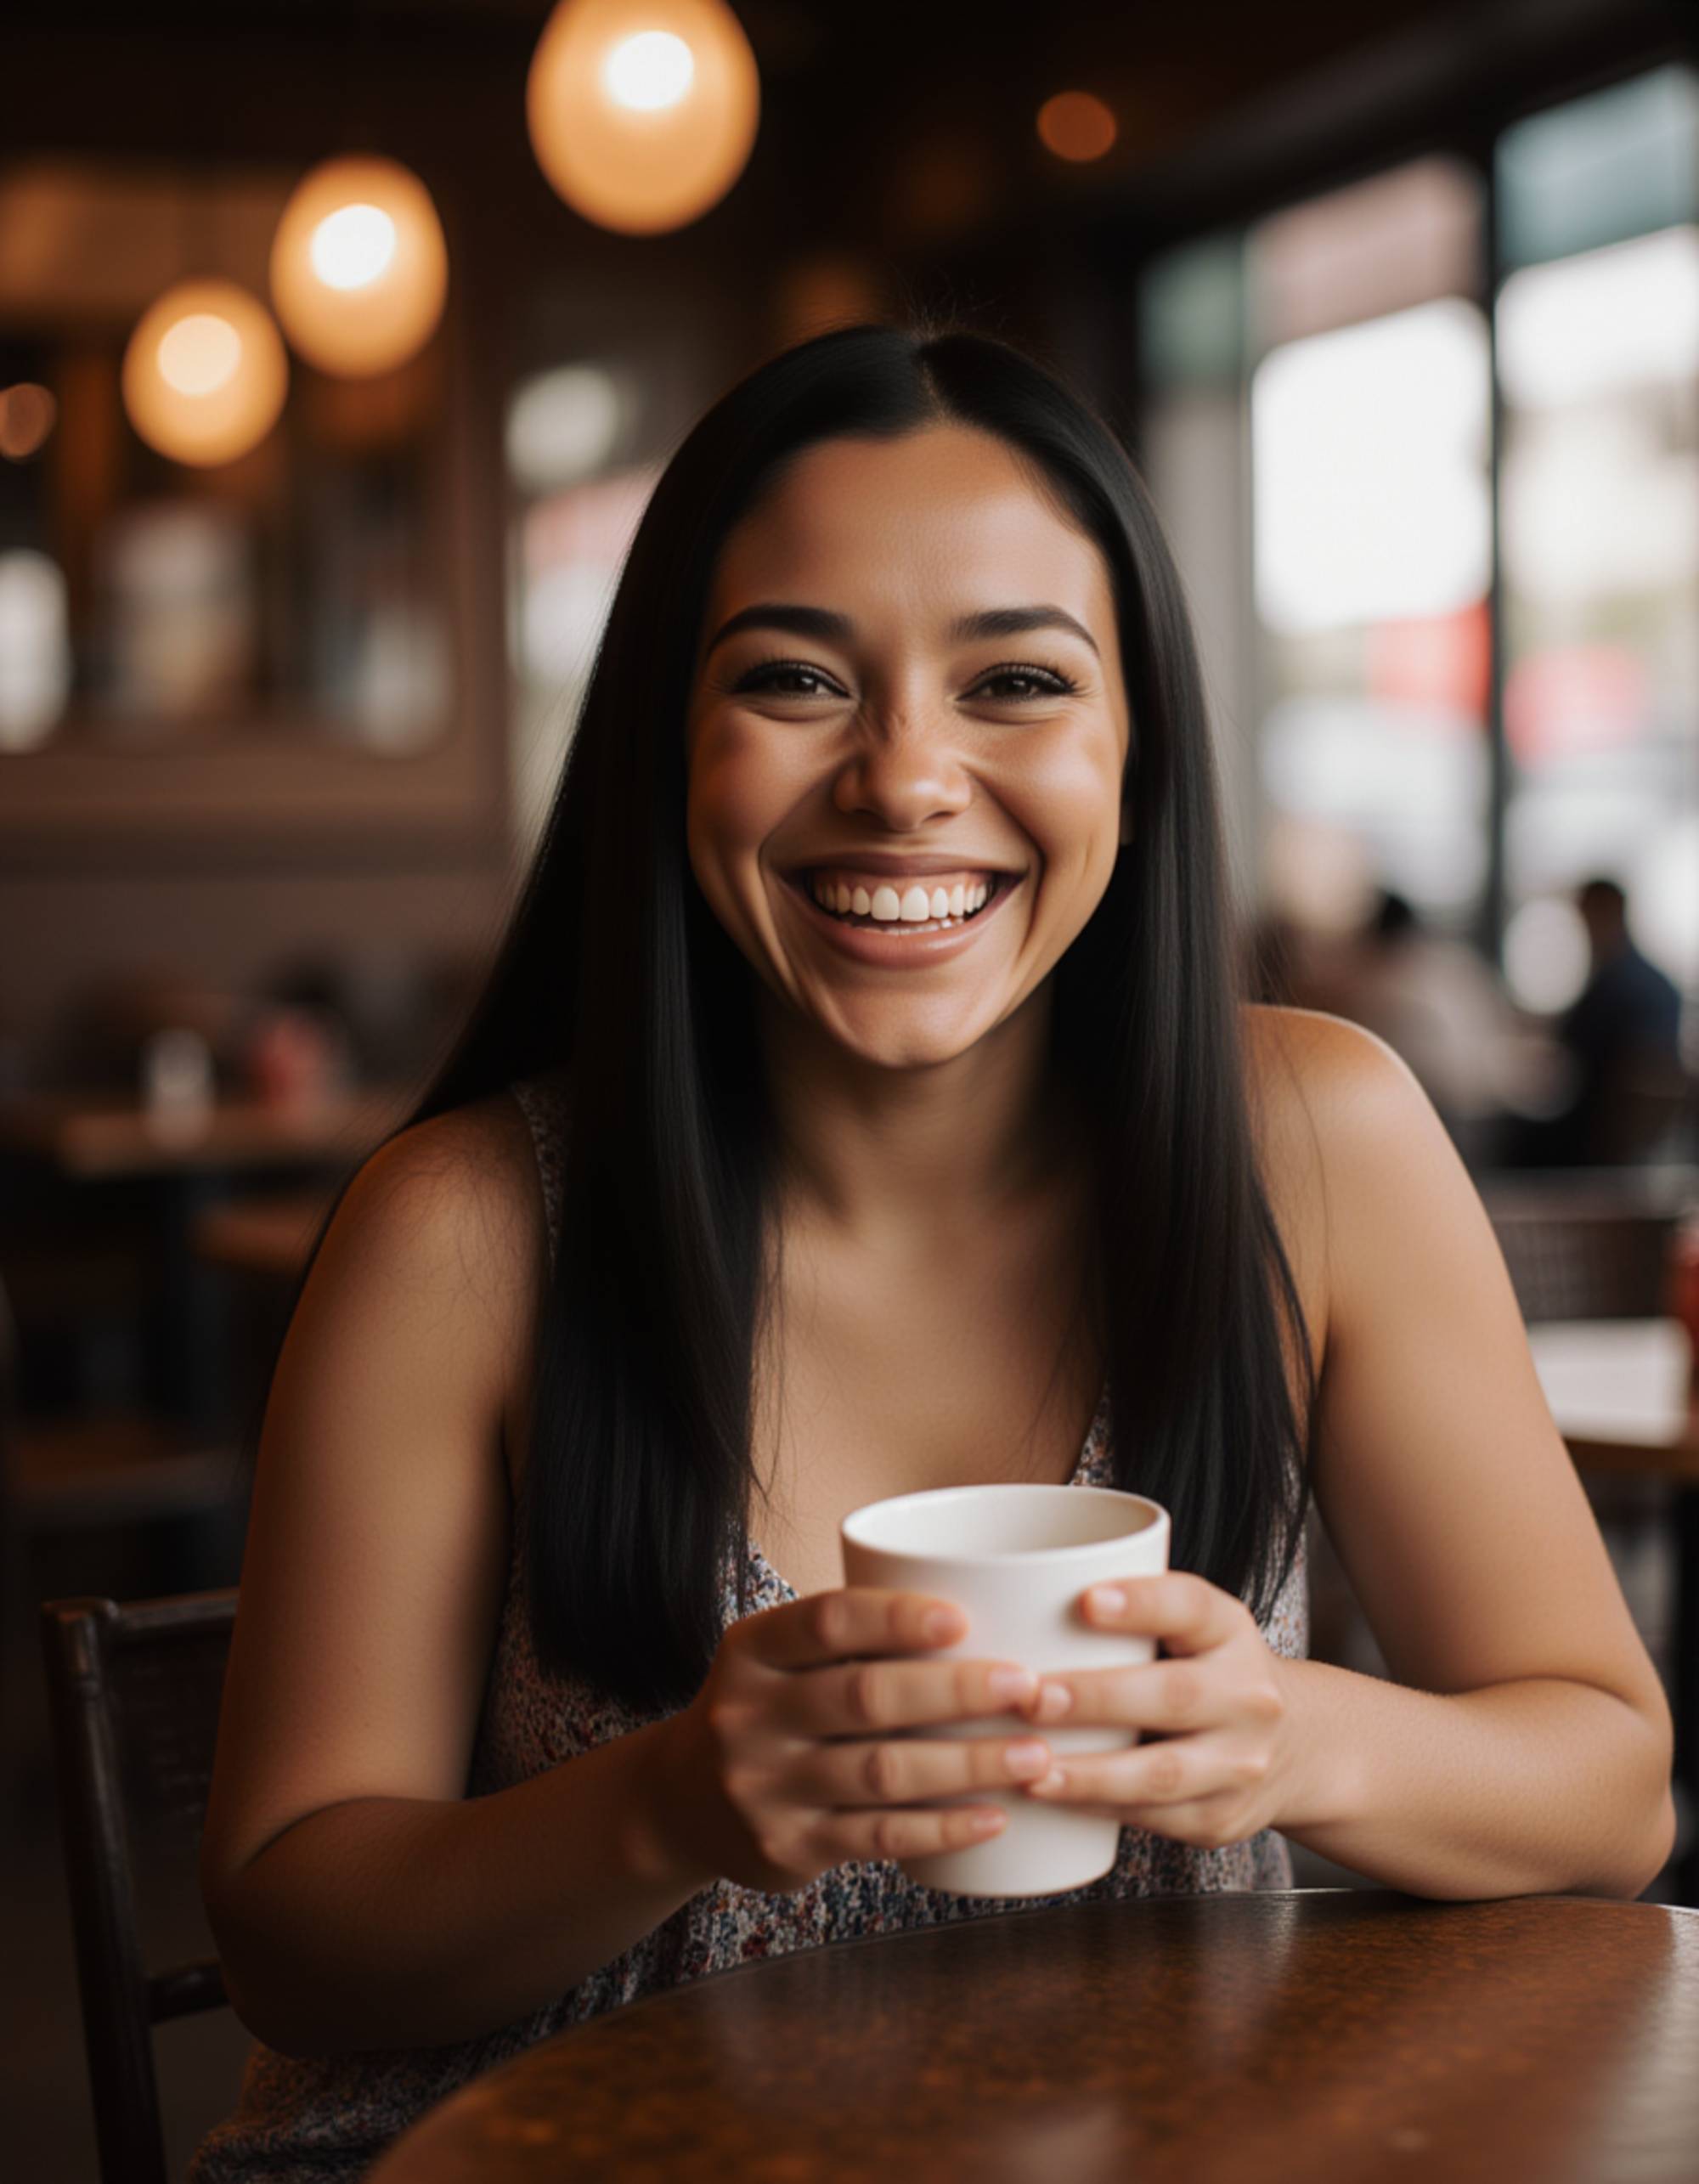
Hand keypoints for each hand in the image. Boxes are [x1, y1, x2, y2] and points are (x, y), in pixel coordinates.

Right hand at [651, 1589, 1058, 1893]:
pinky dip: (943, 1828)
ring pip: (883, 1772)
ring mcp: (765, 1787)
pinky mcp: (787, 1849)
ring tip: (1036, 1755)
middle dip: (958, 1691)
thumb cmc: (769, 1709)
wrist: (682, 1801)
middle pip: (866, 1696)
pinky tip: (994, 1817)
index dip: (897, 1617)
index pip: (827, 1621)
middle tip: (1029, 1686)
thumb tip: (987, 1608)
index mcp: (752, 1650)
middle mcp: (750, 1715)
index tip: (964, 1617)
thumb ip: (851, 1640)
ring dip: (970, 1763)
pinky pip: (878, 1837)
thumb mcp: (778, 1659)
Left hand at [1011, 1572, 1297, 1851]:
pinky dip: (1098, 1808)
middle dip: (1098, 1697)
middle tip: (1033, 1696)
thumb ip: (1131, 1617)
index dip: (1141, 1602)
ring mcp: (1240, 1763)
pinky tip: (1053, 1797)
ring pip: (1164, 1772)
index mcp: (1230, 1633)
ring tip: (1032, 1768)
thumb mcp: (1194, 1630)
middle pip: (1175, 1695)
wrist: (1298, 1746)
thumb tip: (1016, 1601)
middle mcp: (1247, 1696)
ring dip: (1091, 1773)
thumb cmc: (1211, 1673)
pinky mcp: (1221, 1818)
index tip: (1085, 1600)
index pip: (1192, 1607)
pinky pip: (1155, 1817)